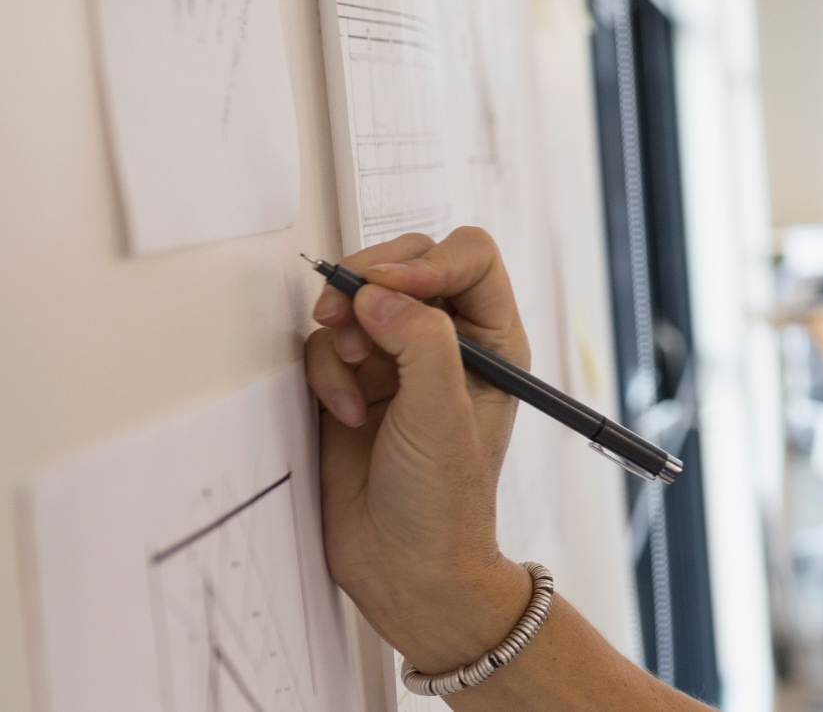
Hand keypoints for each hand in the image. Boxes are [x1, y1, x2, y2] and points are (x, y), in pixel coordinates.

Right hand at [303, 228, 536, 669]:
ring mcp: (397, 362)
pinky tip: (343, 412)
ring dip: (344, 334)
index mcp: (494, 342)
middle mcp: (449, 344)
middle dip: (370, 282)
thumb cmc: (445, 502)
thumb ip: (420, 342)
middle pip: (407, 265)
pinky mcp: (351, 384)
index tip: (390, 289)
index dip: (429, 261)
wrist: (404, 565)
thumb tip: (378, 294)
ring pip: (359, 303)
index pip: (470, 259)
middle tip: (343, 311)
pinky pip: (326, 345)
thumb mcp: (443, 415)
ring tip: (351, 379)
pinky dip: (325, 371)